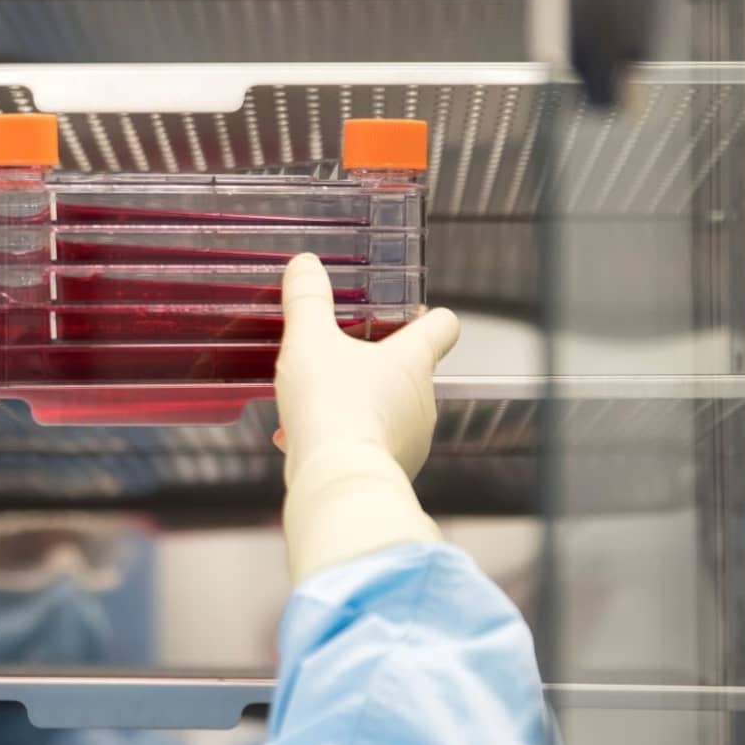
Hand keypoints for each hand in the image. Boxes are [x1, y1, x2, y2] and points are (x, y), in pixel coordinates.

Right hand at [275, 253, 460, 581]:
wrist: (336, 479)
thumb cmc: (331, 406)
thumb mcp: (309, 341)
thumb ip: (307, 299)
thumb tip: (304, 265)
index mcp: (414, 360)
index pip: (443, 326)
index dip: (430, 318)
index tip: (413, 317)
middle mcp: (423, 400)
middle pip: (409, 371)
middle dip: (374, 366)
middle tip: (339, 360)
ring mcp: (412, 439)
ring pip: (386, 412)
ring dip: (355, 406)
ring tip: (313, 406)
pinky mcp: (392, 471)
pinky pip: (368, 447)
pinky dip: (341, 440)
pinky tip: (301, 439)